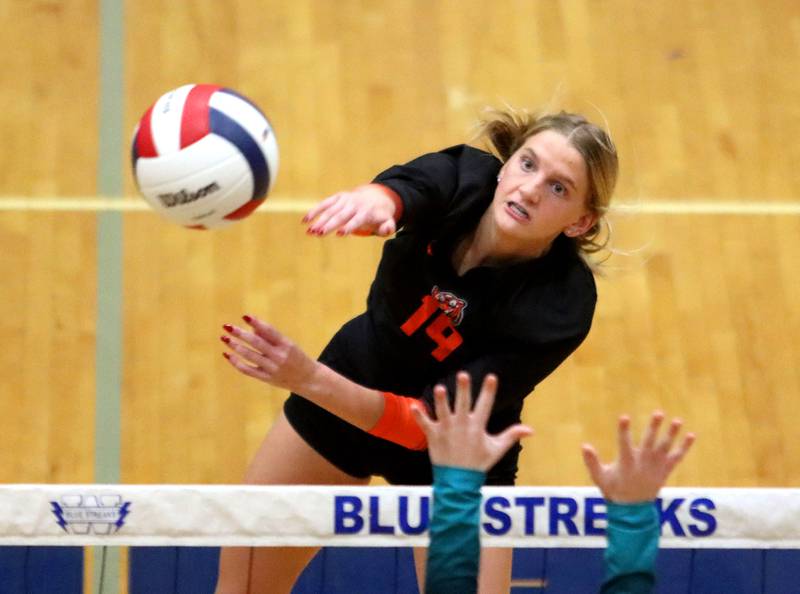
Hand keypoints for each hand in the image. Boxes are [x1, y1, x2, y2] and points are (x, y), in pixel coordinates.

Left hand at [221, 315, 319, 393]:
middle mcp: (279, 356)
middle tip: (227, 326)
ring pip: (250, 356)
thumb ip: (270, 336)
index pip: (270, 331)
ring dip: (235, 346)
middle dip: (240, 334)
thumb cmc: (296, 357)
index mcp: (286, 344)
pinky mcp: (267, 378)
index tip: (244, 316)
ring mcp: (272, 368)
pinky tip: (227, 354)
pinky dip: (236, 363)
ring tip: (224, 338)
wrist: (309, 379)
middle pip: (257, 343)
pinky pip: (248, 370)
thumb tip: (251, 326)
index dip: (257, 323)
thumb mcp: (288, 344)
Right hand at [302, 184, 398, 236]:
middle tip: (318, 233)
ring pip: (330, 210)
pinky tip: (305, 221)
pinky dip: (314, 211)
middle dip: (329, 224)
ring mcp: (345, 199)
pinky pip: (324, 204)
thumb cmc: (380, 215)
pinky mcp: (338, 197)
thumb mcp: (388, 221)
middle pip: (340, 215)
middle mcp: (354, 204)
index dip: (349, 226)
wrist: (377, 197)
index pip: (356, 219)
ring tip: (310, 232)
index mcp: (366, 211)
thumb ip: (388, 227)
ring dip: (319, 220)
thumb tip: (386, 230)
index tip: (340, 234)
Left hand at [411, 371, 532, 471]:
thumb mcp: (496, 449)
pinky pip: (424, 424)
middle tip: (463, 375)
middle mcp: (462, 426)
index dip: (489, 391)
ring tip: (440, 388)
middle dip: (464, 389)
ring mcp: (446, 430)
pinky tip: (413, 406)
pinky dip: (419, 416)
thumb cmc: (478, 463)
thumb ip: (512, 436)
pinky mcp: (433, 436)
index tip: (491, 377)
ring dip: (441, 400)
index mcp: (477, 426)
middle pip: (463, 404)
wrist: (458, 481)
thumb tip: (531, 430)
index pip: (485, 405)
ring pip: (443, 412)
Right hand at [581, 411, 695, 502]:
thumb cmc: (614, 490)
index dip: (624, 430)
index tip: (624, 417)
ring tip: (678, 420)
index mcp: (626, 463)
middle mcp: (643, 463)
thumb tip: (584, 445)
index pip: (624, 443)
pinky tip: (691, 436)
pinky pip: (677, 458)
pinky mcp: (665, 471)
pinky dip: (684, 448)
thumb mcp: (600, 477)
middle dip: (654, 427)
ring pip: (665, 448)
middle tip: (659, 413)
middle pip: (649, 442)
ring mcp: (656, 467)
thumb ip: (592, 461)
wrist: (633, 510)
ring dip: (671, 434)